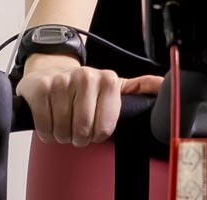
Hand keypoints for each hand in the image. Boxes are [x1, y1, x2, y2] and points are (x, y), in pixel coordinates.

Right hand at [15, 55, 163, 146]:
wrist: (51, 69)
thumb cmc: (84, 86)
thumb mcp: (116, 86)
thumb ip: (141, 88)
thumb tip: (166, 86)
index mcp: (108, 79)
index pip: (106, 128)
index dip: (99, 134)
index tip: (96, 128)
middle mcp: (85, 77)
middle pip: (84, 130)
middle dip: (79, 137)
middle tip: (78, 128)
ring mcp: (61, 81)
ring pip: (63, 130)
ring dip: (62, 135)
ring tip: (64, 123)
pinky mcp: (40, 88)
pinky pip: (44, 126)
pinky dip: (46, 131)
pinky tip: (50, 121)